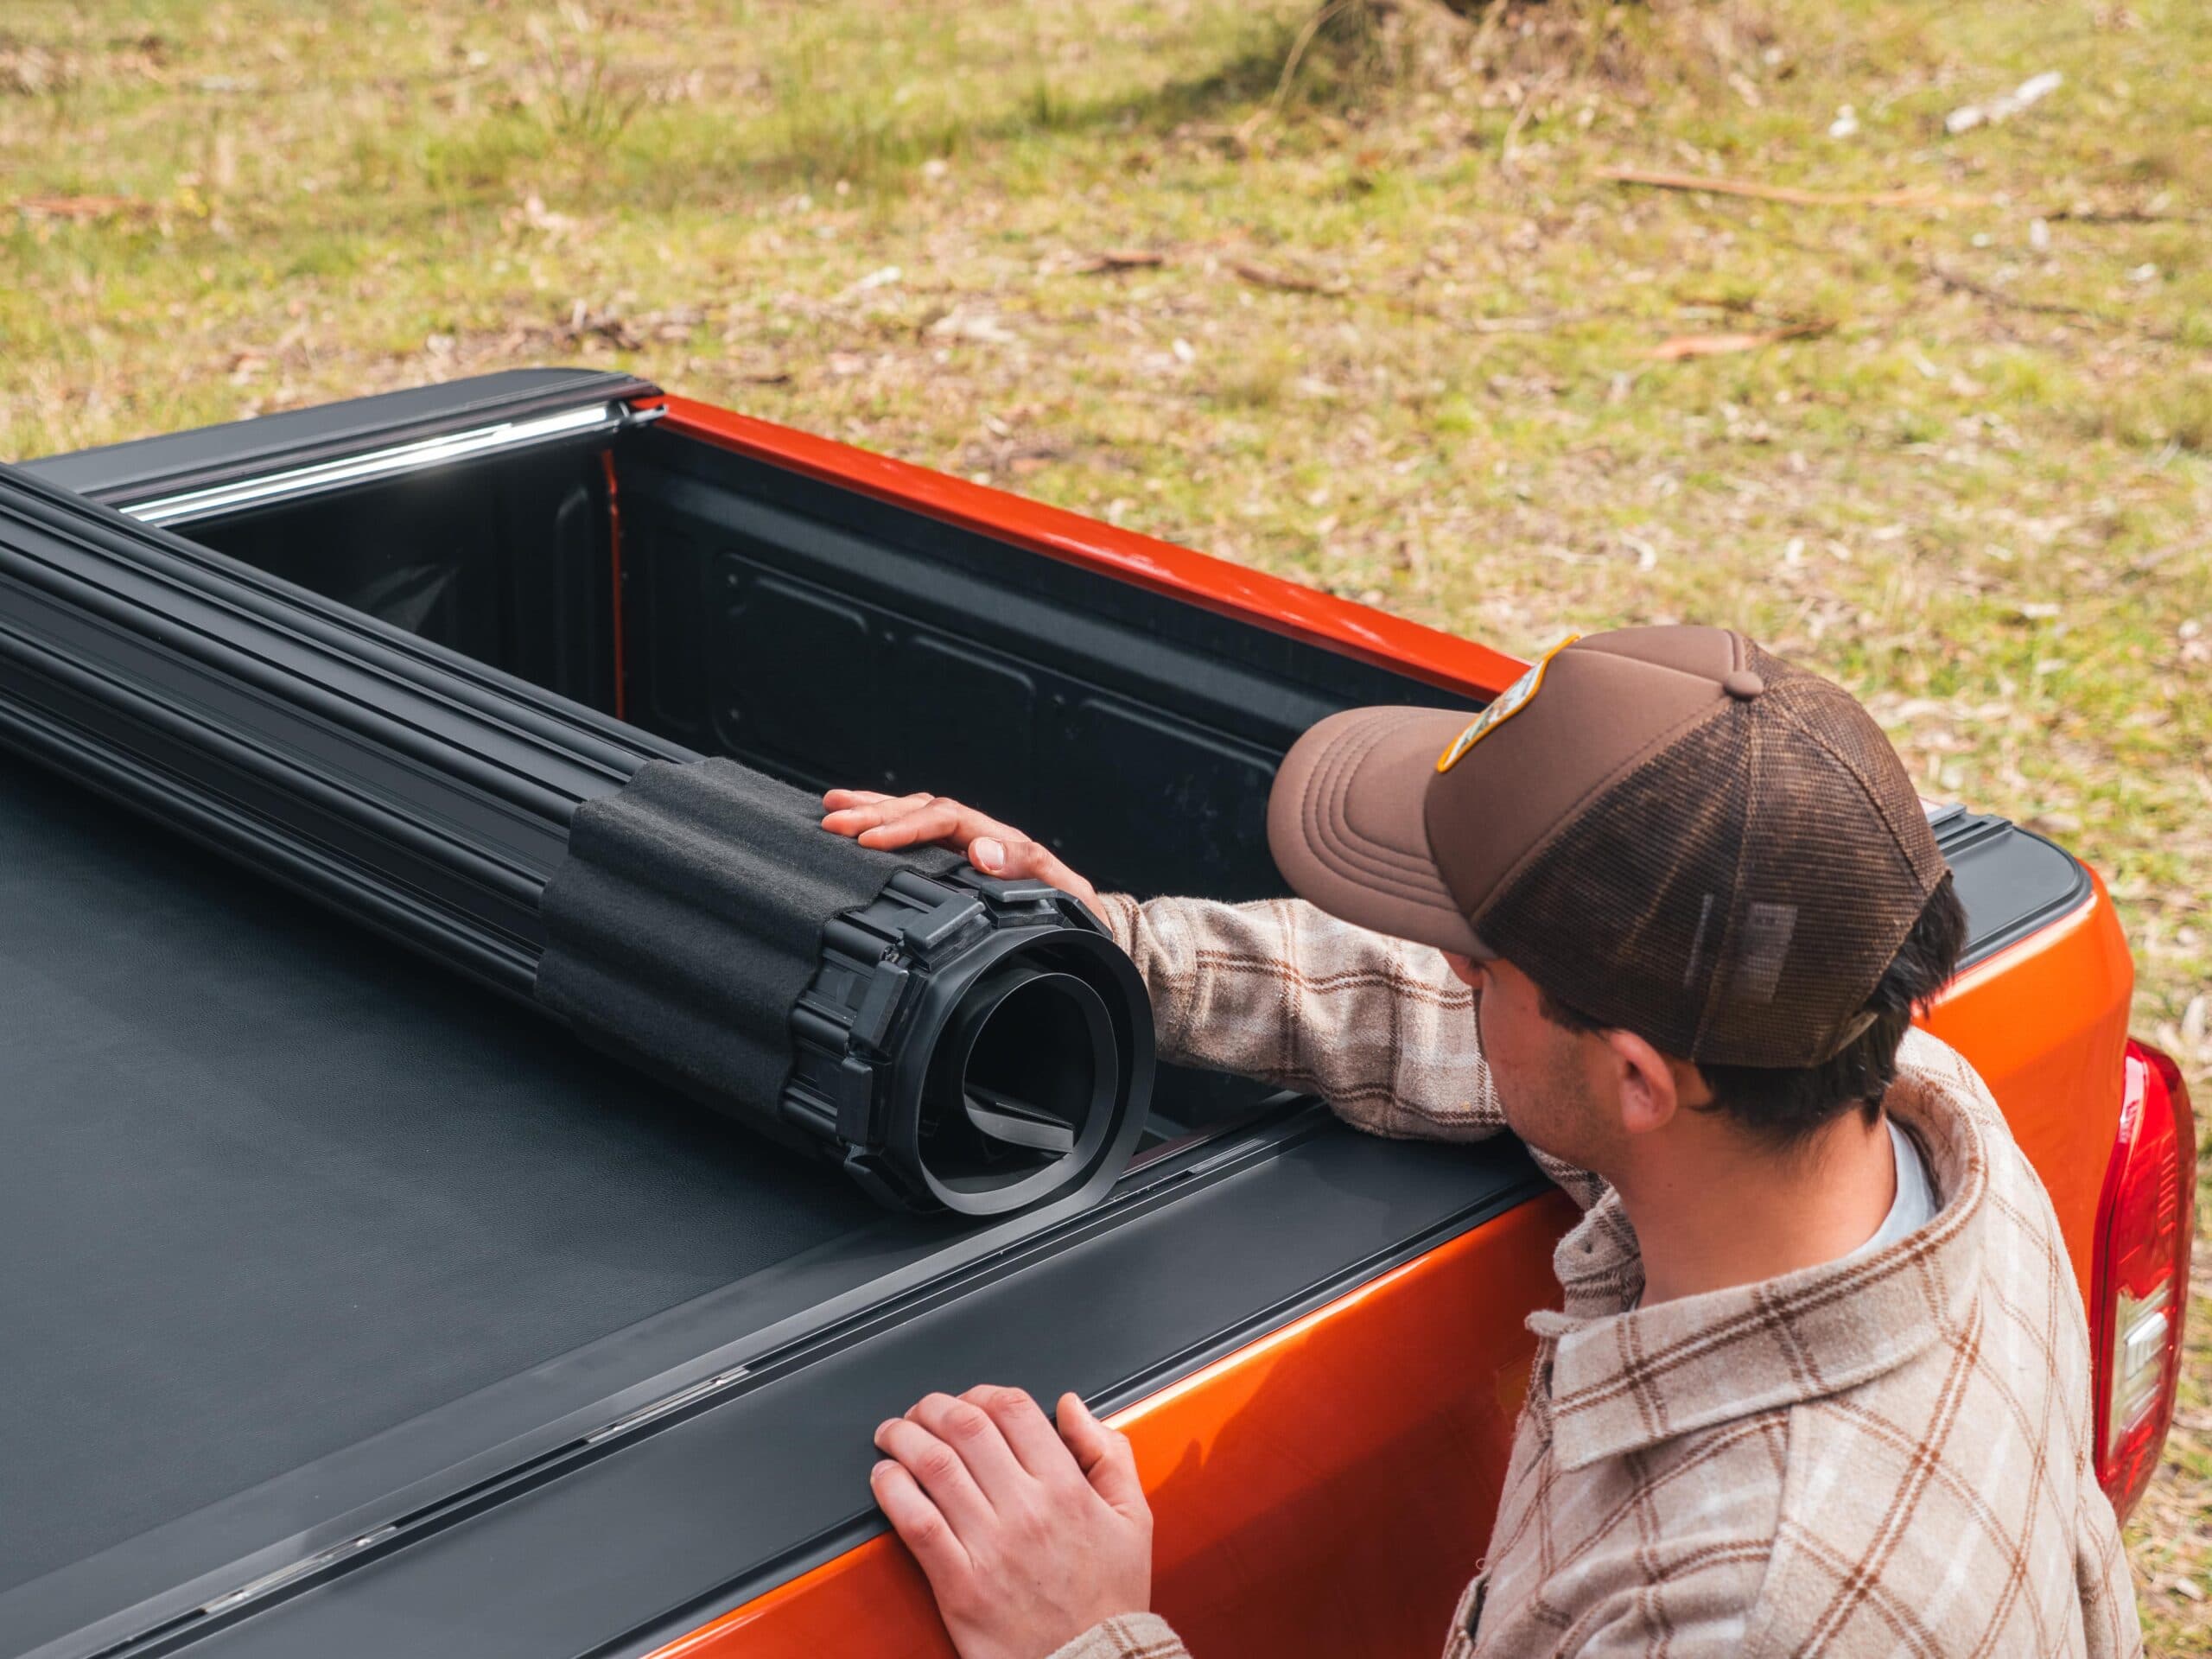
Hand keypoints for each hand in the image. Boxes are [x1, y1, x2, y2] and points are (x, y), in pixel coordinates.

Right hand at [820, 791, 1100, 917]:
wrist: (1092, 931)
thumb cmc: (1077, 917)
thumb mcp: (1065, 895)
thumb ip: (1029, 869)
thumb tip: (983, 850)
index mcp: (1001, 842)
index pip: (944, 820)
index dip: (905, 827)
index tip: (869, 840)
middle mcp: (980, 837)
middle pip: (921, 811)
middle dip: (874, 814)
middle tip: (833, 820)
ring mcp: (968, 848)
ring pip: (915, 816)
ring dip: (873, 810)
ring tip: (831, 808)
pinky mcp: (959, 864)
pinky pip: (919, 837)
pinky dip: (886, 826)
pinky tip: (859, 826)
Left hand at [870, 1385, 1151, 1658]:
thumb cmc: (1109, 1598)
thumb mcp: (1133, 1518)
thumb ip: (1108, 1452)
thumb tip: (1071, 1406)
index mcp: (1067, 1488)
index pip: (1013, 1410)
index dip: (982, 1393)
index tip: (970, 1400)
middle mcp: (1026, 1510)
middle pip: (965, 1428)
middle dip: (934, 1408)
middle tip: (922, 1411)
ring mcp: (990, 1546)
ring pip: (934, 1467)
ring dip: (904, 1439)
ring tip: (894, 1434)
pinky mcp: (959, 1584)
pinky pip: (916, 1523)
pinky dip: (892, 1490)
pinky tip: (885, 1477)